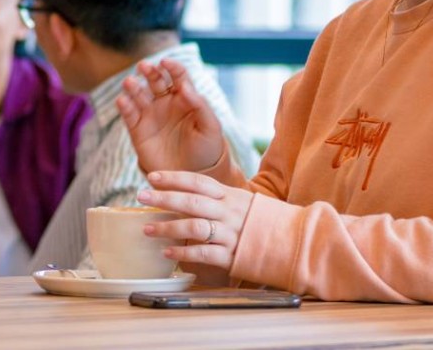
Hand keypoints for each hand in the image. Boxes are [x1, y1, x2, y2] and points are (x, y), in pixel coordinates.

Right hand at [117, 59, 225, 172]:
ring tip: (129, 82)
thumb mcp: (211, 128)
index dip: (172, 67)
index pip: (178, 76)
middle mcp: (166, 103)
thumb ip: (201, 106)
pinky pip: (129, 115)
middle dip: (149, 71)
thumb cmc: (207, 150)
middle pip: (155, 80)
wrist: (193, 177)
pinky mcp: (138, 131)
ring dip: (133, 87)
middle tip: (144, 67)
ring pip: (139, 95)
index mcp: (185, 98)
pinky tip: (122, 100)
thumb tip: (186, 87)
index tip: (165, 62)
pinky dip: (124, 107)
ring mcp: (151, 116)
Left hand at [135, 170, 253, 272]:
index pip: (198, 182)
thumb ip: (218, 198)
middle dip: (164, 198)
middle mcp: (228, 213)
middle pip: (192, 202)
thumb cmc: (261, 221)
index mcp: (230, 196)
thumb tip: (187, 191)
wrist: (292, 242)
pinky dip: (183, 253)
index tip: (152, 176)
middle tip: (141, 196)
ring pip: (194, 227)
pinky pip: (203, 253)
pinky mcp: (231, 256)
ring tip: (148, 229)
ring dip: (168, 228)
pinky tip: (167, 252)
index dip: (174, 178)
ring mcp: (229, 234)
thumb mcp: (242, 201)